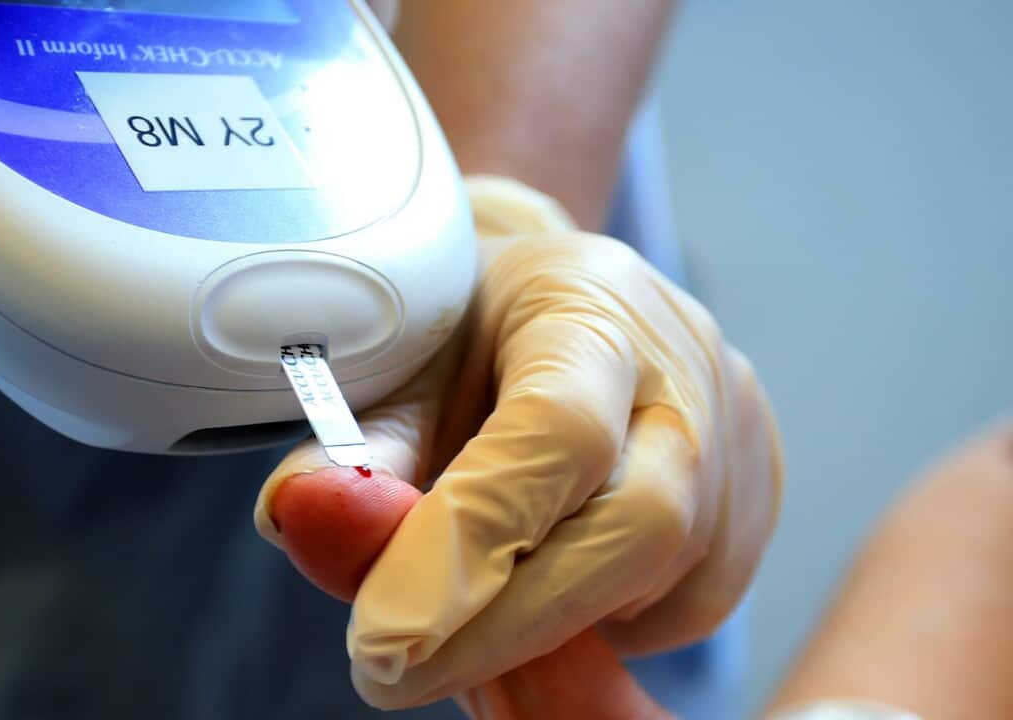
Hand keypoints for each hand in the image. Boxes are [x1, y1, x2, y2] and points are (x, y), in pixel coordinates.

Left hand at [255, 177, 783, 714]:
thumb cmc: (468, 329)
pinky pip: (691, 602)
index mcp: (589, 300)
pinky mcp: (755, 497)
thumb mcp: (399, 364)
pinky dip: (603, 621)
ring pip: (669, 580)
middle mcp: (687, 365)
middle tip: (393, 673)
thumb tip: (300, 516)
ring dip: (551, 625)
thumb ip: (354, 447)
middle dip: (511, 624)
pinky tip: (541, 589)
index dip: (471, 544)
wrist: (551, 297)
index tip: (380, 637)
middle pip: (638, 524)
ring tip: (457, 614)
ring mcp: (739, 432)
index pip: (556, 433)